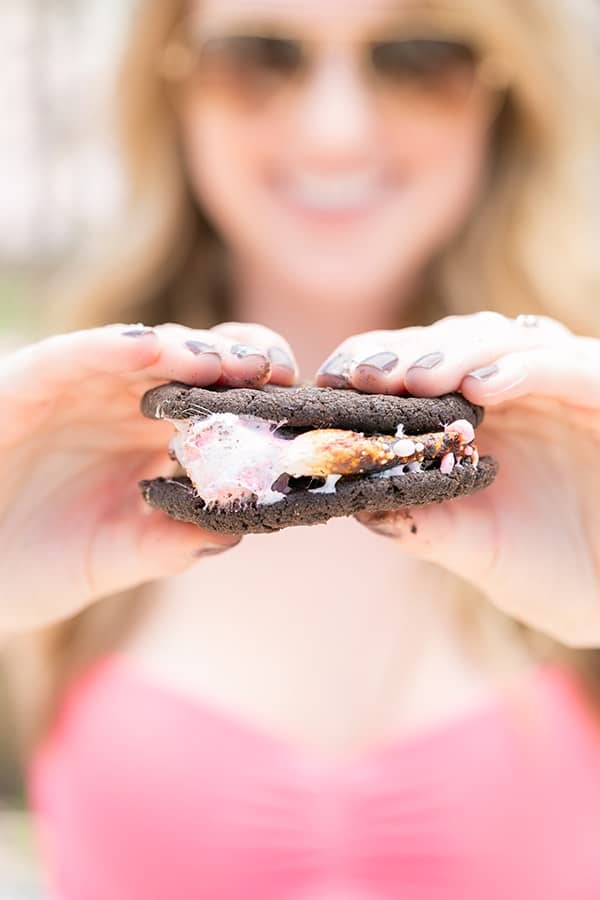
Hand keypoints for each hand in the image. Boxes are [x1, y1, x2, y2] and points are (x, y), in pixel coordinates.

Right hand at [0, 321, 296, 632]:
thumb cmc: (27, 563)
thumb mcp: (107, 560)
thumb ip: (163, 546)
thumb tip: (233, 535)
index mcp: (157, 447)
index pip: (222, 413)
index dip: (263, 408)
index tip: (304, 417)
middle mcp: (129, 409)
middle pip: (199, 368)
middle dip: (243, 365)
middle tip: (279, 375)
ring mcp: (84, 389)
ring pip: (148, 349)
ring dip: (193, 348)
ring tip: (230, 362)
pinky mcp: (33, 378)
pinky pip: (77, 353)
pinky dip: (113, 346)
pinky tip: (151, 348)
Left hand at [316, 312, 599, 646]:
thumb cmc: (556, 570)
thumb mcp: (478, 547)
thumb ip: (424, 524)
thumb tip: (359, 506)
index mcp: (474, 416)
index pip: (414, 369)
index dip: (372, 364)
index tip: (330, 382)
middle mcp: (514, 388)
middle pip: (451, 343)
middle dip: (403, 354)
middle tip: (363, 375)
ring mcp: (561, 385)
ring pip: (504, 340)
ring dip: (455, 354)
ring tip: (416, 380)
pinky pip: (568, 366)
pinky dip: (525, 369)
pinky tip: (484, 387)